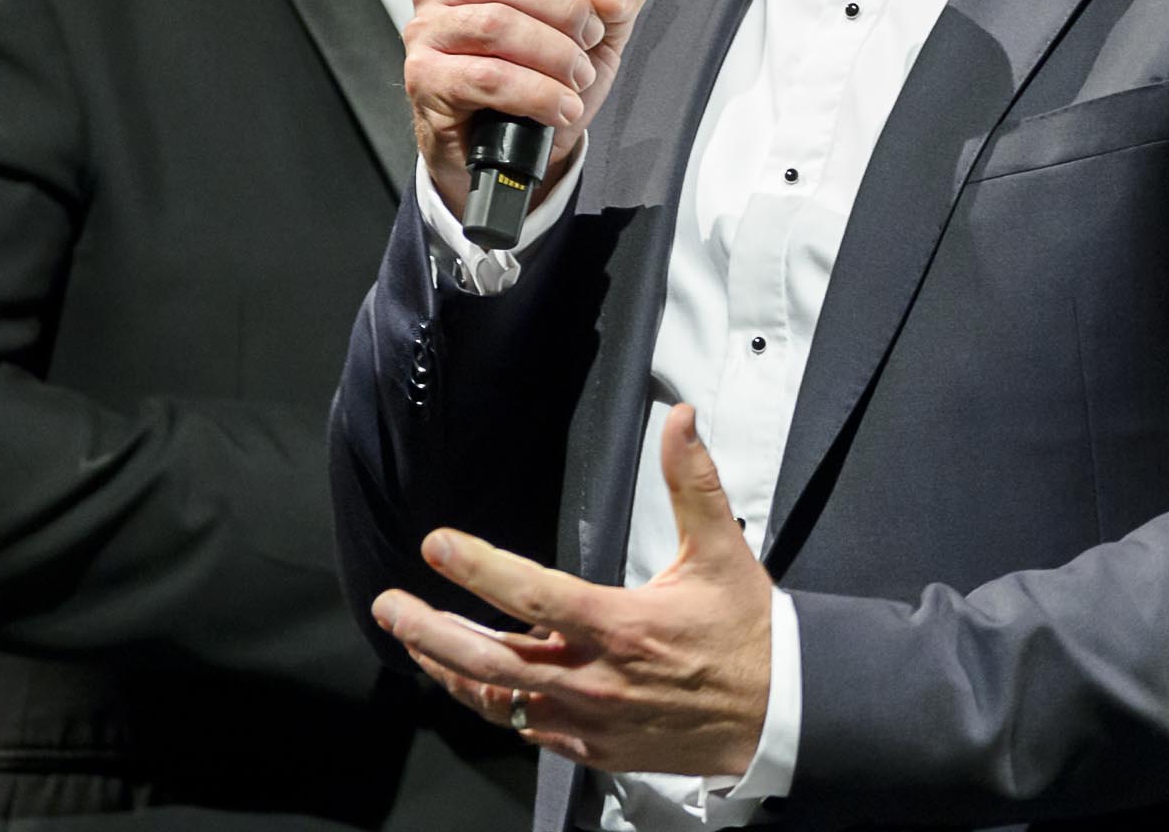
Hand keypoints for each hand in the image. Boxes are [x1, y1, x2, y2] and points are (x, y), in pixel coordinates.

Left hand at [372, 404, 771, 777]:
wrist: (777, 713)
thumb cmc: (746, 634)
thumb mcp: (721, 550)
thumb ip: (691, 480)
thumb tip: (679, 419)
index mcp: (621, 626)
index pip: (532, 594)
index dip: (479, 568)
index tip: (437, 545)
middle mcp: (595, 679)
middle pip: (491, 659)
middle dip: (431, 631)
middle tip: (391, 607)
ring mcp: (589, 720)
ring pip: (498, 699)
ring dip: (450, 669)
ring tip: (415, 642)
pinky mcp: (592, 749)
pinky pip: (526, 728)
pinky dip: (493, 703)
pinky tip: (472, 682)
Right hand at [404, 0, 646, 209]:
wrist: (513, 152)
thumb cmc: (544, 76)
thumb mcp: (600, 29)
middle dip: (567, 9)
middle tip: (589, 40)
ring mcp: (428, 33)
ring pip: (498, 25)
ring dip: (556, 55)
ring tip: (578, 78)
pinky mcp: (426, 81)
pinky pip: (489, 78)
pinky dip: (538, 94)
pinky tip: (561, 107)